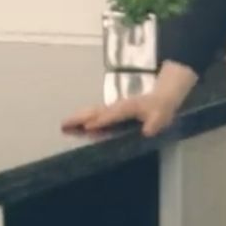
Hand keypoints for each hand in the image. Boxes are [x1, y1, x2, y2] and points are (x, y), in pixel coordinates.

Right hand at [62, 61, 197, 138]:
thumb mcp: (161, 115)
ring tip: (63, 125)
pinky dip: (82, 120)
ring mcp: (112, 109)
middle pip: (95, 111)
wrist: (162, 95)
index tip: (89, 126)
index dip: (102, 120)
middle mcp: (116, 107)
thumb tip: (148, 131)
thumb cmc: (161, 108)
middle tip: (64, 124)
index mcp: (127, 108)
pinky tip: (73, 126)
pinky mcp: (110, 113)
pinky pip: (94, 115)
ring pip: (91, 113)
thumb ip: (155, 123)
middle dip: (80, 118)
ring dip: (77, 118)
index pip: (112, 114)